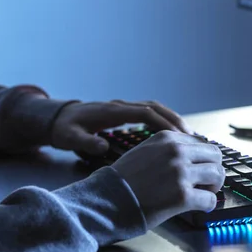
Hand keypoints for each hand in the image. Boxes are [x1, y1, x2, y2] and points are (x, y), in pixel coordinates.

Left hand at [51, 100, 193, 154]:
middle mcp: (121, 106)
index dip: (163, 123)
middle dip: (175, 120)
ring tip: (189, 137)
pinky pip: (150, 114)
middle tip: (192, 137)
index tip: (179, 136)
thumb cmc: (65, 129)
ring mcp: (124, 107)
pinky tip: (173, 135)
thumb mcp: (70, 138)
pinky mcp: (125, 113)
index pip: (144, 113)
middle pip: (155, 107)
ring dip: (172, 120)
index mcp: (112, 111)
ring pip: (155, 109)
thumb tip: (101, 146)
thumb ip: (85, 142)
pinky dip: (164, 121)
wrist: (59, 118)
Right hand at [112, 130, 224, 228]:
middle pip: (215, 156)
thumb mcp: (145, 150)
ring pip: (217, 175)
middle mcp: (176, 151)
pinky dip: (207, 205)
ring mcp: (180, 173)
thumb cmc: (124, 178)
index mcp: (167, 138)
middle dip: (213, 170)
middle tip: (206, 183)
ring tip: (202, 194)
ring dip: (213, 187)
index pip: (202, 143)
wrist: (108, 199)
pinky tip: (197, 207)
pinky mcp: (182, 195)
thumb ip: (169, 149)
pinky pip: (210, 200)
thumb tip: (194, 155)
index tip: (200, 169)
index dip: (204, 159)